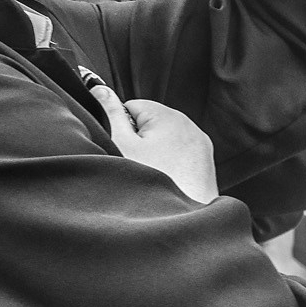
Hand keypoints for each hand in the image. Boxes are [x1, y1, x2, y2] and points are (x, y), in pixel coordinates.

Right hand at [97, 89, 217, 202]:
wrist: (181, 220)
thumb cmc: (150, 181)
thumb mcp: (120, 144)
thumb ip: (109, 112)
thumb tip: (98, 87)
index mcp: (169, 115)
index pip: (132, 107)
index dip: (121, 127)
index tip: (123, 148)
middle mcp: (190, 126)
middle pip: (151, 123)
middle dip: (140, 141)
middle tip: (137, 164)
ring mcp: (202, 145)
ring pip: (166, 140)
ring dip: (156, 153)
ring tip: (152, 175)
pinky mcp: (207, 163)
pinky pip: (180, 155)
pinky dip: (171, 165)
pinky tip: (166, 181)